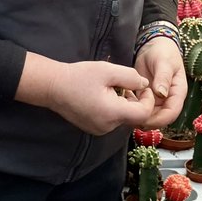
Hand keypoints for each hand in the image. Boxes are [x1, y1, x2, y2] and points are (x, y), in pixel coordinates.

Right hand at [16, 54, 157, 135]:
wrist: (53, 87)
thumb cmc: (79, 77)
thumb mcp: (108, 71)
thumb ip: (131, 77)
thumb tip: (145, 84)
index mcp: (112, 113)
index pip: (143, 114)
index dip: (148, 100)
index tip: (142, 87)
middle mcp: (107, 126)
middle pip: (133, 117)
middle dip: (136, 101)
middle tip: (127, 84)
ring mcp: (99, 129)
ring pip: (123, 118)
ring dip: (124, 104)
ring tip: (113, 88)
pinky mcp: (93, 128)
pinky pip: (112, 120)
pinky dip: (114, 109)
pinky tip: (103, 96)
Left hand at [133, 37, 186, 127]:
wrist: (154, 46)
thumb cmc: (163, 52)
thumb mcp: (164, 62)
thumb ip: (163, 77)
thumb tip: (161, 94)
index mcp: (177, 92)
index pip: (172, 113)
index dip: (160, 120)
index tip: (145, 119)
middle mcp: (169, 99)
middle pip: (160, 118)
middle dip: (146, 120)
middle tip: (130, 117)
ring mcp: (158, 100)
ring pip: (149, 115)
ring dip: (138, 115)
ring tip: (124, 107)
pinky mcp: (146, 97)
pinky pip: (140, 107)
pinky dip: (132, 107)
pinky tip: (123, 100)